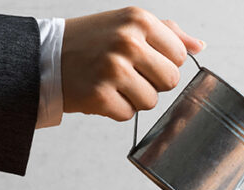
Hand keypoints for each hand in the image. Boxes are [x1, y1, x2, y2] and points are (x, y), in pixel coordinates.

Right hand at [61, 6, 204, 120]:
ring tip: (112, 82)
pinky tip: (100, 92)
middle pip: (170, 81)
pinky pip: (128, 114)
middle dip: (152, 82)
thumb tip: (199, 46)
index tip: (142, 58)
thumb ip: (168, 33)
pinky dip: (116, 109)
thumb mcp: (128, 24)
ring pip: (151, 101)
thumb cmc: (91, 41)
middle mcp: (127, 42)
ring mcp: (114, 69)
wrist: (44, 56)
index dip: (163, 62)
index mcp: (139, 20)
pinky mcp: (100, 95)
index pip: (180, 56)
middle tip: (127, 73)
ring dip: (134, 98)